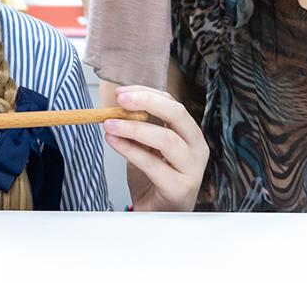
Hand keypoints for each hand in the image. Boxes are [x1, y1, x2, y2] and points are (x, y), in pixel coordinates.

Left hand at [103, 86, 207, 211]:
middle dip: (147, 102)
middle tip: (120, 100)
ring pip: (165, 139)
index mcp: (190, 133)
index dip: (146, 94)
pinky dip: (129, 150)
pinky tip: (113, 142)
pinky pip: (152, 164)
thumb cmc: (155, 177)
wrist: (158, 214)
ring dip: (134, 128)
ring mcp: (192, 169)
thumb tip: (115, 104)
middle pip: (176, 114)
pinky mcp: (180, 188)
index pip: (172, 103)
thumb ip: (139, 125)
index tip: (121, 92)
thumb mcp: (147, 146)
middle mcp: (196, 147)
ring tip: (109, 124)